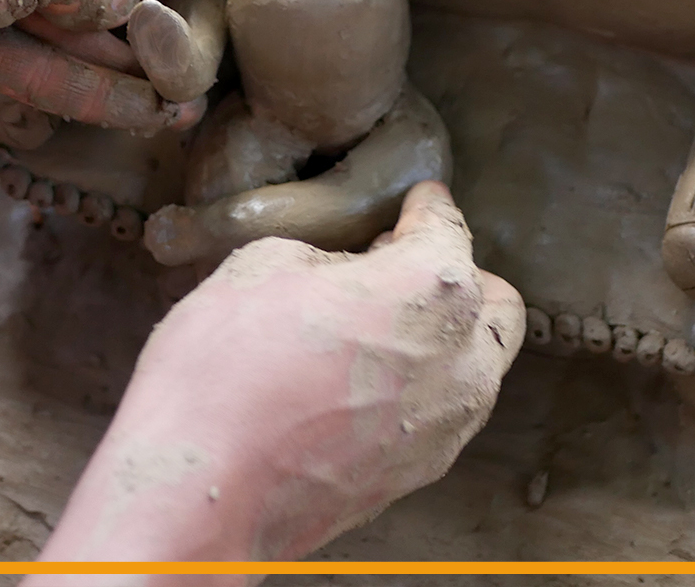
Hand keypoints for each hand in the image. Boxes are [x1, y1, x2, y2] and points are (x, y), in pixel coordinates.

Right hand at [34, 182, 524, 564]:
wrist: (200, 494)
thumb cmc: (223, 371)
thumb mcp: (260, 265)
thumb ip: (324, 254)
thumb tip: (340, 269)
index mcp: (433, 287)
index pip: (447, 226)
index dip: (425, 206)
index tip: (417, 200)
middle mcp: (463, 358)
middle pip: (494, 301)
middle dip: (455, 277)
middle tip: (393, 266)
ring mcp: (448, 425)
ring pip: (478, 365)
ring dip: (444, 339)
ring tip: (376, 328)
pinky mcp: (421, 473)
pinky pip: (442, 414)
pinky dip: (420, 389)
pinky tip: (361, 382)